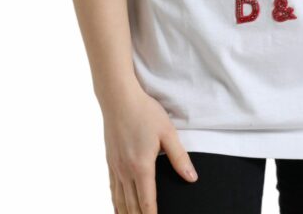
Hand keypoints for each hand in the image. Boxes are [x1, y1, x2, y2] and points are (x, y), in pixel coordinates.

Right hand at [102, 84, 197, 213]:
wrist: (119, 99)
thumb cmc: (145, 113)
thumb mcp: (168, 132)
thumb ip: (179, 157)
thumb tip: (192, 178)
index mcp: (142, 166)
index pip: (147, 202)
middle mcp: (126, 171)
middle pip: (132, 206)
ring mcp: (115, 167)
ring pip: (120, 200)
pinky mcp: (110, 161)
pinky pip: (112, 189)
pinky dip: (116, 203)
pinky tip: (119, 207)